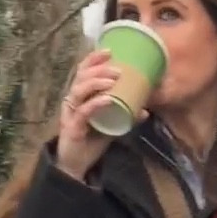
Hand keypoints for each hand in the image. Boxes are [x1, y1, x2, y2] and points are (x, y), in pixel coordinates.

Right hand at [56, 51, 121, 182]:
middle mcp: (72, 101)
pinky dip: (97, 103)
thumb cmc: (90, 142)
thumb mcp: (110, 125)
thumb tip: (145, 110)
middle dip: (99, 68)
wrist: (76, 166)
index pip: (83, 71)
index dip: (94, 59)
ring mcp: (70, 113)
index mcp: (79, 96)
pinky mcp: (72, 127)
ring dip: (97, 81)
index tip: (110, 51)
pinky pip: (83, 111)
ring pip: (79, 90)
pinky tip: (109, 99)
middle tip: (118, 68)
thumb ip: (124, 116)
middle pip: (81, 76)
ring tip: (113, 79)